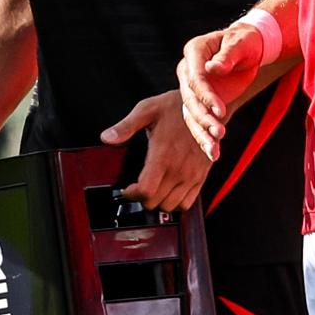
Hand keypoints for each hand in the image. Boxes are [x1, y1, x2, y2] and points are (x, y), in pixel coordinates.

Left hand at [99, 91, 213, 211]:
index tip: (126, 189)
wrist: (207, 107)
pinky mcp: (201, 177)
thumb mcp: (146, 110)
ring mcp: (191, 175)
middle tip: (136, 188)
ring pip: (171, 206)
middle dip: (142, 198)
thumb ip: (125, 127)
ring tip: (152, 189)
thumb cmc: (176, 108)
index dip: (132, 195)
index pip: (146, 190)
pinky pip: (188, 203)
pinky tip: (168, 190)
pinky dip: (176, 203)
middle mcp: (179, 169)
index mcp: (163, 155)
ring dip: (158, 202)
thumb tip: (106, 137)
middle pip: (156, 202)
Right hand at [174, 25, 264, 156]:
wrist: (248, 50)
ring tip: (214, 150)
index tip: (221, 111)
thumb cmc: (246, 42)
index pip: (195, 77)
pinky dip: (206, 138)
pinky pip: (200, 122)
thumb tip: (214, 68)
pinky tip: (214, 153)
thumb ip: (228, 55)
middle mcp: (188, 71)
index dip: (206, 95)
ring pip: (191, 115)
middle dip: (204, 118)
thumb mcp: (241, 43)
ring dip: (202, 133)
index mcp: (194, 52)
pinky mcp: (200, 103)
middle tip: (219, 133)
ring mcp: (192, 88)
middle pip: (190, 99)